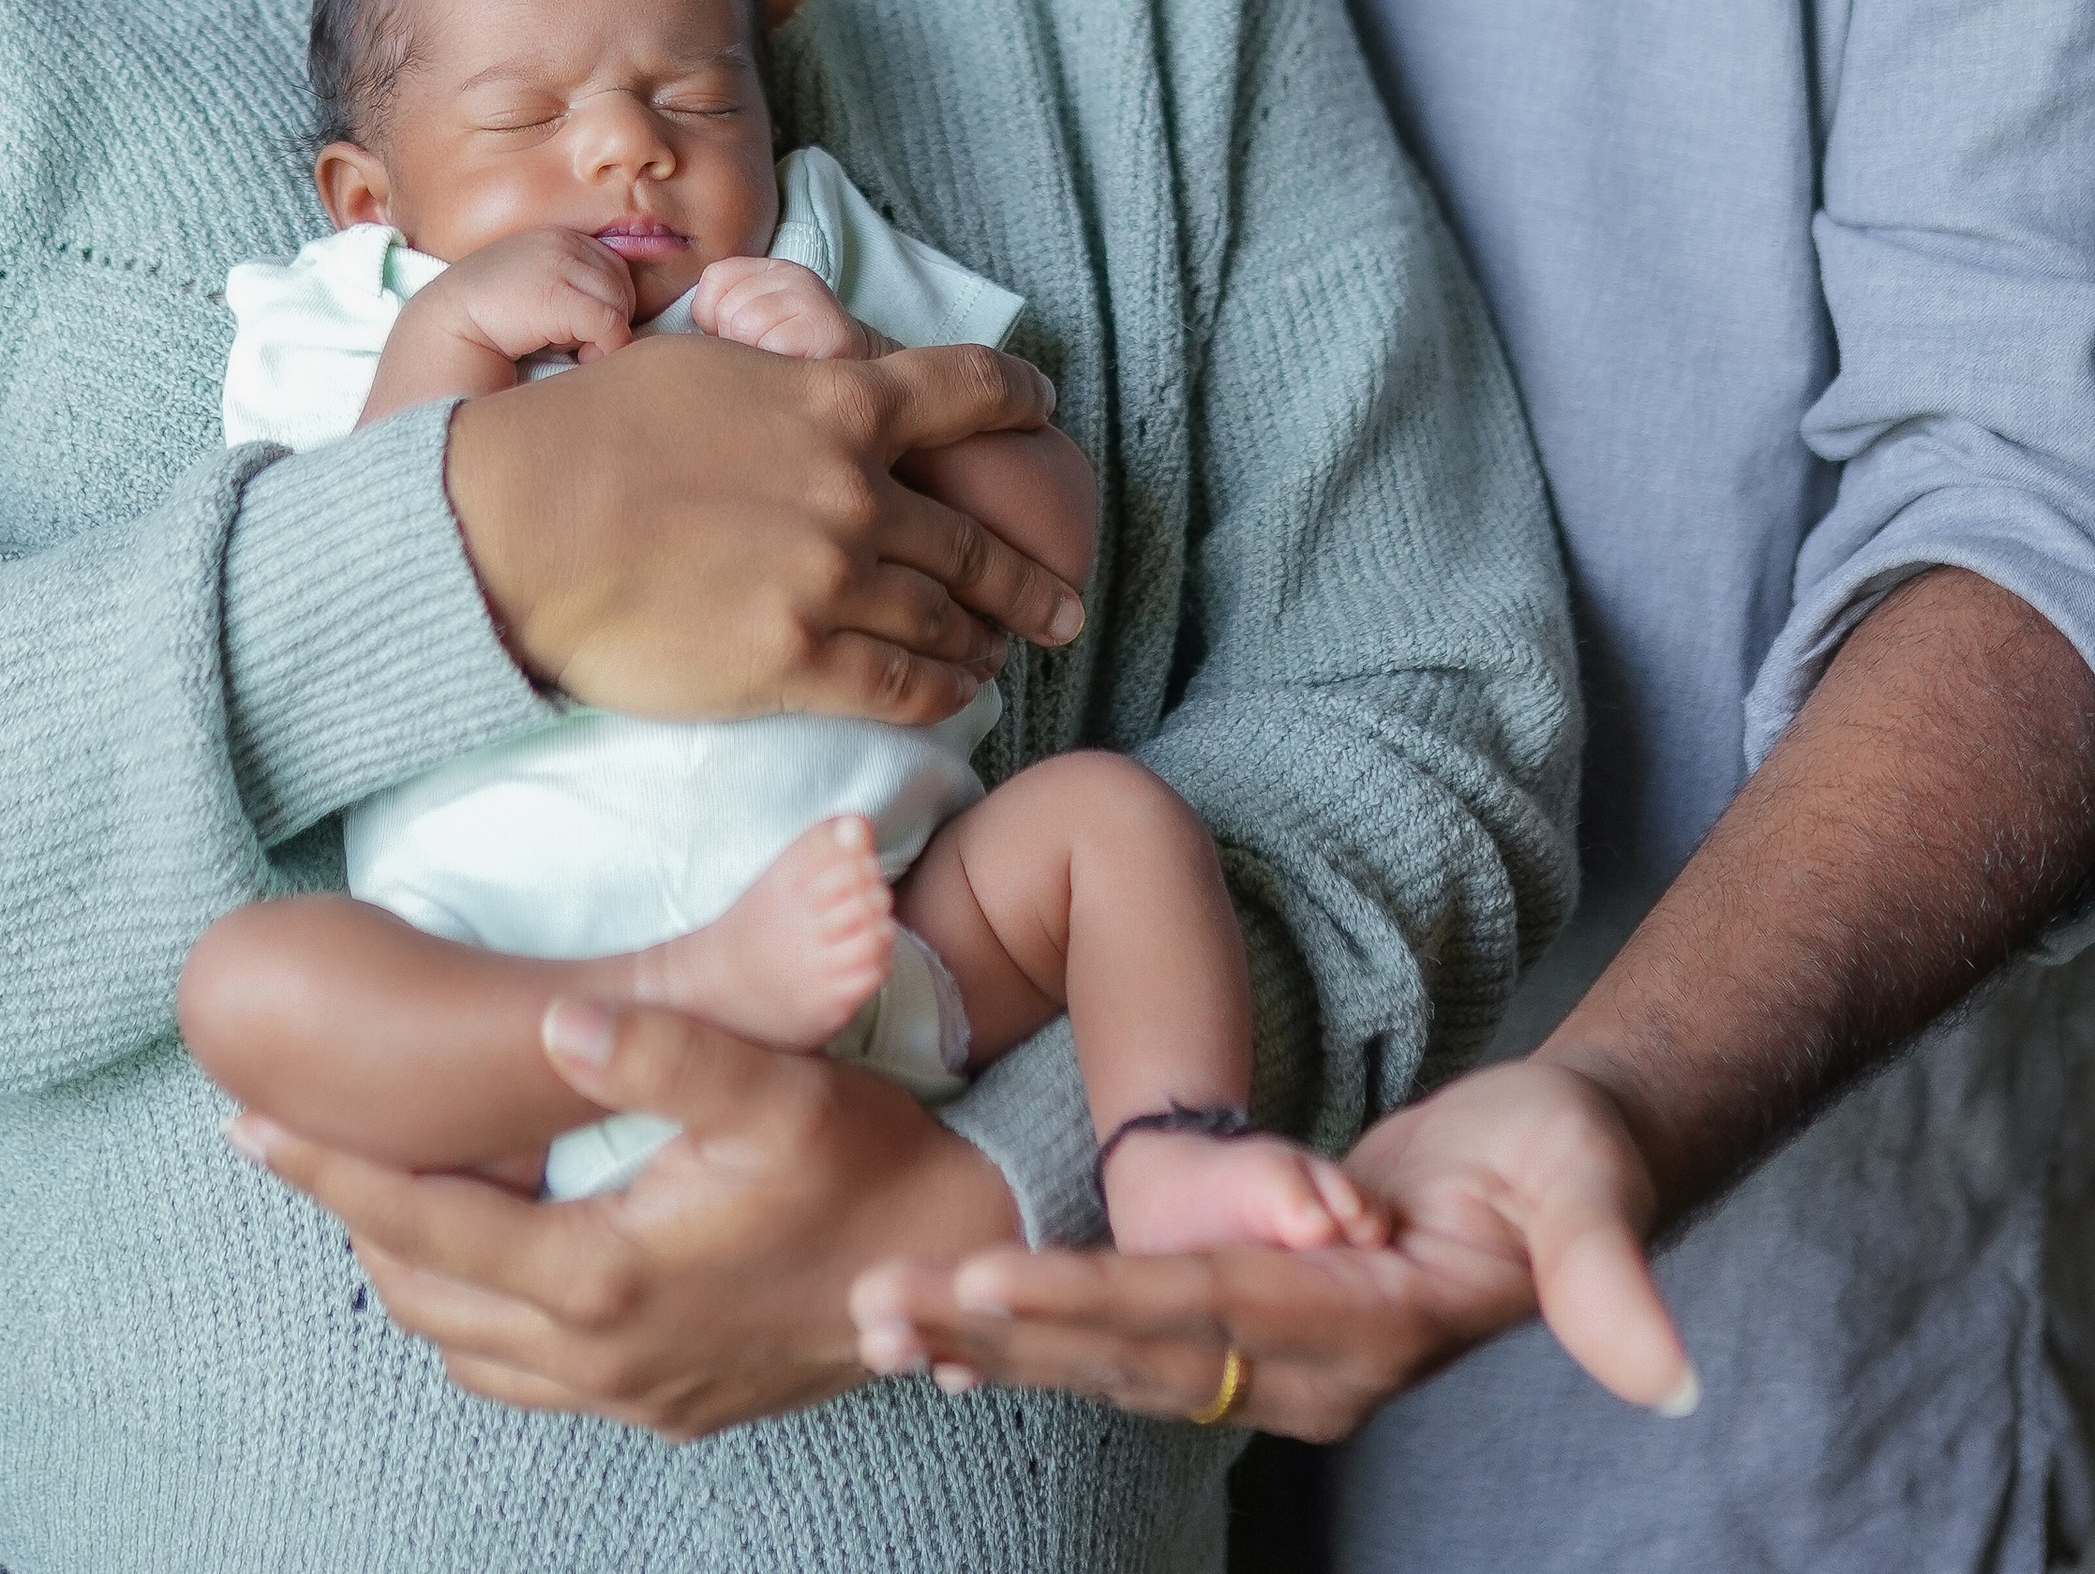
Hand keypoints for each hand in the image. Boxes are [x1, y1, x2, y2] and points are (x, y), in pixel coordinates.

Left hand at [227, 997, 1020, 1439]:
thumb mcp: (770, 1084)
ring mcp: (629, 1395)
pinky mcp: (666, 1406)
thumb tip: (548, 1021)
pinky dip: (476, 1317)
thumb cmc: (865, 1162)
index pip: (419, 1224)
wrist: (959, 1270)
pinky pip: (526, 1375)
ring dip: (408, 1273)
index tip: (244, 1122)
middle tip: (285, 1143)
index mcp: (599, 1274)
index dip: (326, 1169)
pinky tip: (490, 1260)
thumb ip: (658, 1048)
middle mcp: (596, 1356)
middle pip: (420, 1294)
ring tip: (372, 1194)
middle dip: (347, 1216)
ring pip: (465, 1348)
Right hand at [361, 228, 636, 417]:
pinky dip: (604, 349)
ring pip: (621, 305)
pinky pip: (611, 325)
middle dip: (610, 318)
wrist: (442, 329)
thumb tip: (621, 316)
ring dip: (605, 335)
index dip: (607, 303)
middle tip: (579, 345)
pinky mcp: (559, 296)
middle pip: (623, 284)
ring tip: (573, 352)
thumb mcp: (534, 286)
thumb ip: (571, 285)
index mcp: (559, 237)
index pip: (615, 267)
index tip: (580, 329)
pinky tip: (576, 359)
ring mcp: (561, 265)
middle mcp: (563, 242)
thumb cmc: (490, 319)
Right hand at [444, 331, 1082, 726]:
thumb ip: (776, 372)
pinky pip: (901, 683)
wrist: (517, 525)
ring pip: (945, 616)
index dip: (1017, 401)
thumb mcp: (700, 361)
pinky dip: (942, 690)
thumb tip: (800, 368)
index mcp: (835, 399)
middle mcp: (854, 487)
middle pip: (971, 536)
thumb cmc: (587, 434)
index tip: (1044, 412)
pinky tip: (958, 696)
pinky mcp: (796, 659)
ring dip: (984, 638)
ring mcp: (831, 577)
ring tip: (1004, 655)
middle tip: (1063, 601)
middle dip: (1027, 574)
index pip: (965, 390)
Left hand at [689, 255, 875, 362]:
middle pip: (724, 309)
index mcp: (770, 269)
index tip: (738, 338)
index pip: (713, 279)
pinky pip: (768, 349)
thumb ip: (717, 317)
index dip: (712, 318)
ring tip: (778, 363)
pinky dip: (773, 371)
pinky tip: (791, 369)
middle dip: (732, 344)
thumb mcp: (755, 322)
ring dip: (753, 359)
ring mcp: (810, 297)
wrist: (856, 372)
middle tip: (764, 355)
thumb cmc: (792, 355)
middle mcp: (791, 275)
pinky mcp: (825, 326)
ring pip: (742, 327)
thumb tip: (675, 335)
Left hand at [849, 1056, 1695, 1433]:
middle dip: (999, 1333)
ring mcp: (1268, 1361)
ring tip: (872, 1319)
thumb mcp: (1594, 1200)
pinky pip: (1116, 1343)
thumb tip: (1670, 1373)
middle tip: (878, 1305)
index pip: (1207, 1320)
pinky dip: (1022, 1332)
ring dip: (987, 1339)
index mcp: (1366, 1336)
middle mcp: (1303, 1370)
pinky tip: (936, 1324)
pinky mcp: (1238, 1331)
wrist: (1559, 1181)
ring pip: (1104, 1359)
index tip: (989, 1283)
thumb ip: (1613, 1282)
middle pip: (1128, 1354)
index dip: (1096, 1305)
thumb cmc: (1569, 1169)